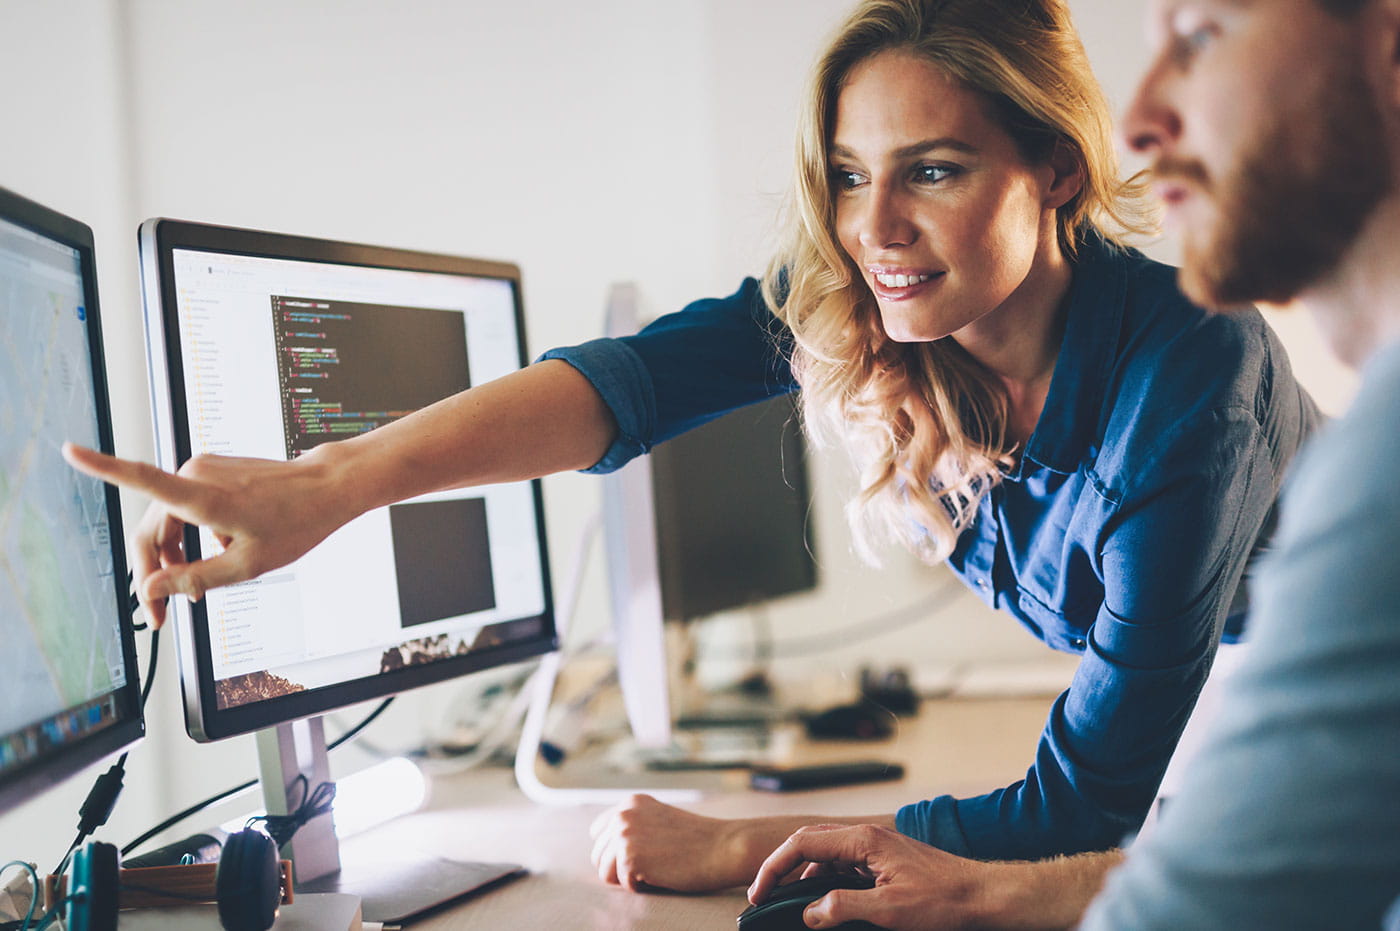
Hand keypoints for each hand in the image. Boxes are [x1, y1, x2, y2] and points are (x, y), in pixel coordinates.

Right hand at [63, 444, 350, 627]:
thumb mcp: (246, 566)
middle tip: (161, 617)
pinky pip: (186, 509)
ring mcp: (204, 469)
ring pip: (168, 521)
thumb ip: (193, 579)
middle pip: (152, 529)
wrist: (327, 488)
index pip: (142, 478)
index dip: (103, 466)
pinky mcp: (212, 471)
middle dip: (153, 573)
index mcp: (203, 496)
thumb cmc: (295, 523)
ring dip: (174, 557)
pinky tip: (217, 555)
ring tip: (196, 590)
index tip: (70, 451)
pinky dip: (191, 536)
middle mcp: (197, 475)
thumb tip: (151, 591)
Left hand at [588, 794, 760, 891]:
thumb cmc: (697, 841)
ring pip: (605, 872)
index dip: (617, 852)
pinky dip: (642, 886)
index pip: (599, 834)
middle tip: (655, 863)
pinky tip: (663, 873)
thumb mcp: (659, 821)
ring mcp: (624, 834)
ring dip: (630, 877)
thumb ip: (634, 826)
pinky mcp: (629, 857)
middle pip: (599, 856)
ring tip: (658, 868)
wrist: (723, 848)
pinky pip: (623, 885)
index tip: (643, 854)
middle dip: (621, 867)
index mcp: (631, 803)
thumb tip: (604, 850)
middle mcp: (623, 814)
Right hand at [748, 824, 995, 930]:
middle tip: (762, 897)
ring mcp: (875, 848)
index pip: (802, 843)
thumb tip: (810, 912)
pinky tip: (822, 902)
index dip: (774, 867)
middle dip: (782, 869)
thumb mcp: (890, 910)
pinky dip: (824, 881)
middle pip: (809, 844)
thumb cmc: (944, 900)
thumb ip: (844, 907)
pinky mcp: (883, 861)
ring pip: (825, 855)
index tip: (758, 893)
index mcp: (863, 840)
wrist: (982, 896)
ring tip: (788, 904)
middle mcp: (866, 837)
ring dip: (803, 877)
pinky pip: (843, 865)